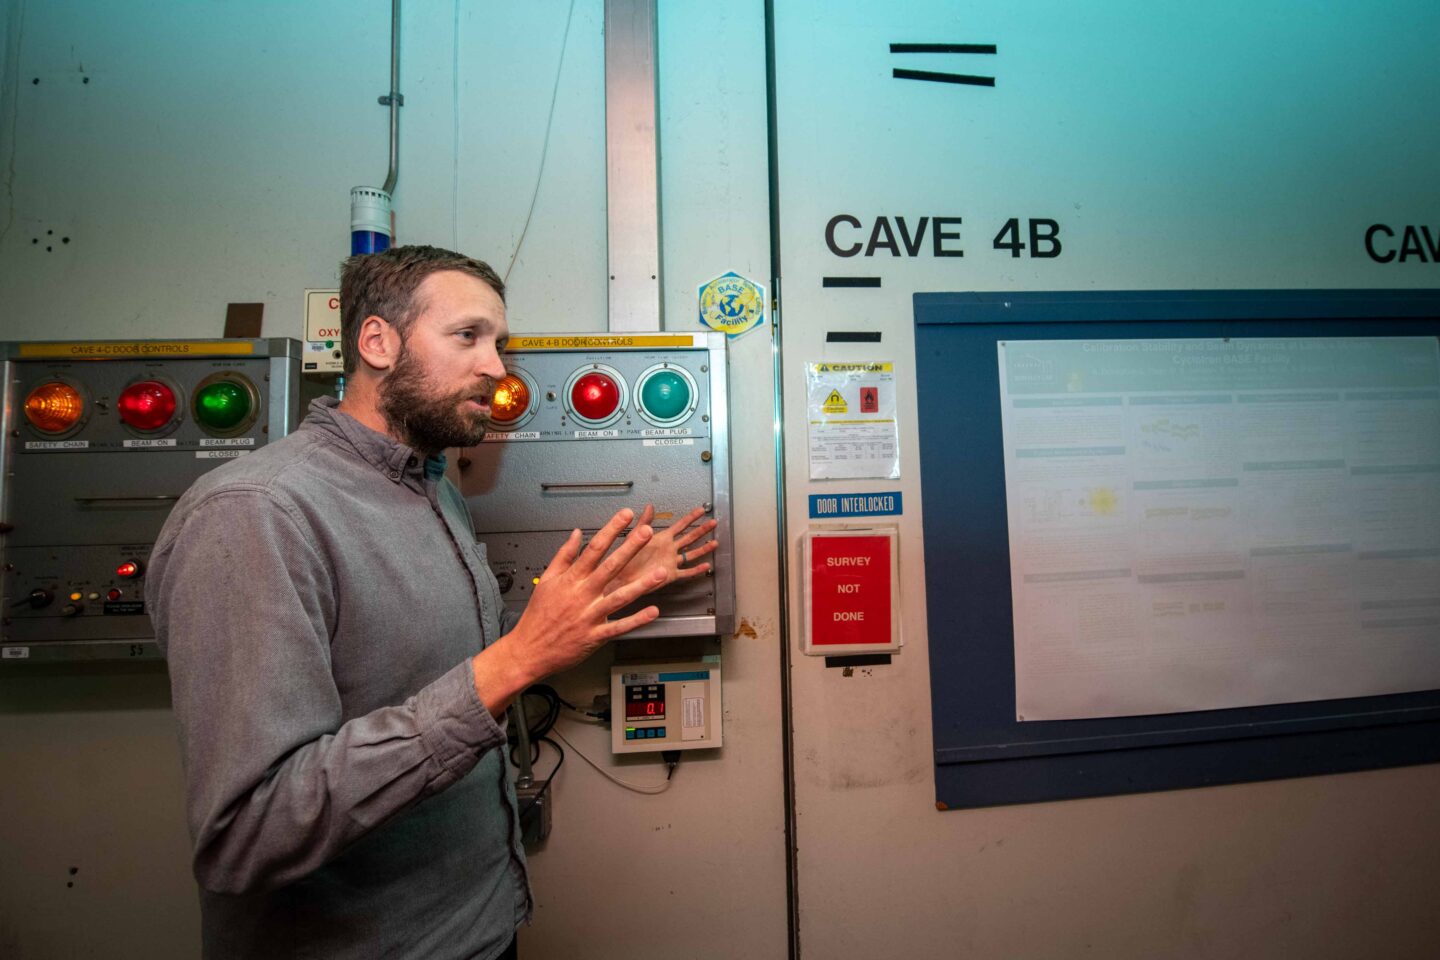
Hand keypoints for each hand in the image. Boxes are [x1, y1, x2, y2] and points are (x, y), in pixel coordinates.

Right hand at [472, 508, 665, 712]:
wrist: (528, 650)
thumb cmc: (537, 616)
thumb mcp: (547, 580)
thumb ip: (564, 555)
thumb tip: (576, 533)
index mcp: (571, 579)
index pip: (594, 548)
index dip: (611, 530)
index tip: (625, 516)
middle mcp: (582, 595)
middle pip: (610, 567)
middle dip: (630, 548)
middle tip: (646, 532)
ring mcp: (589, 615)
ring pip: (619, 597)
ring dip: (641, 585)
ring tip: (660, 573)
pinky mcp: (594, 636)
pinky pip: (619, 627)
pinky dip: (636, 620)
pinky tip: (652, 612)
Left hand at [608, 504, 718, 594]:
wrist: (621, 577)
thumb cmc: (625, 557)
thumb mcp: (634, 536)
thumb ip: (644, 522)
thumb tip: (649, 506)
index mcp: (661, 539)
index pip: (680, 526)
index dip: (691, 518)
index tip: (701, 510)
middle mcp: (669, 549)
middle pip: (690, 538)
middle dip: (702, 530)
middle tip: (713, 523)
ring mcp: (671, 562)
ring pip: (691, 554)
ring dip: (703, 549)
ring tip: (715, 543)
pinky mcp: (670, 575)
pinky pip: (686, 573)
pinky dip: (696, 570)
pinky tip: (706, 566)